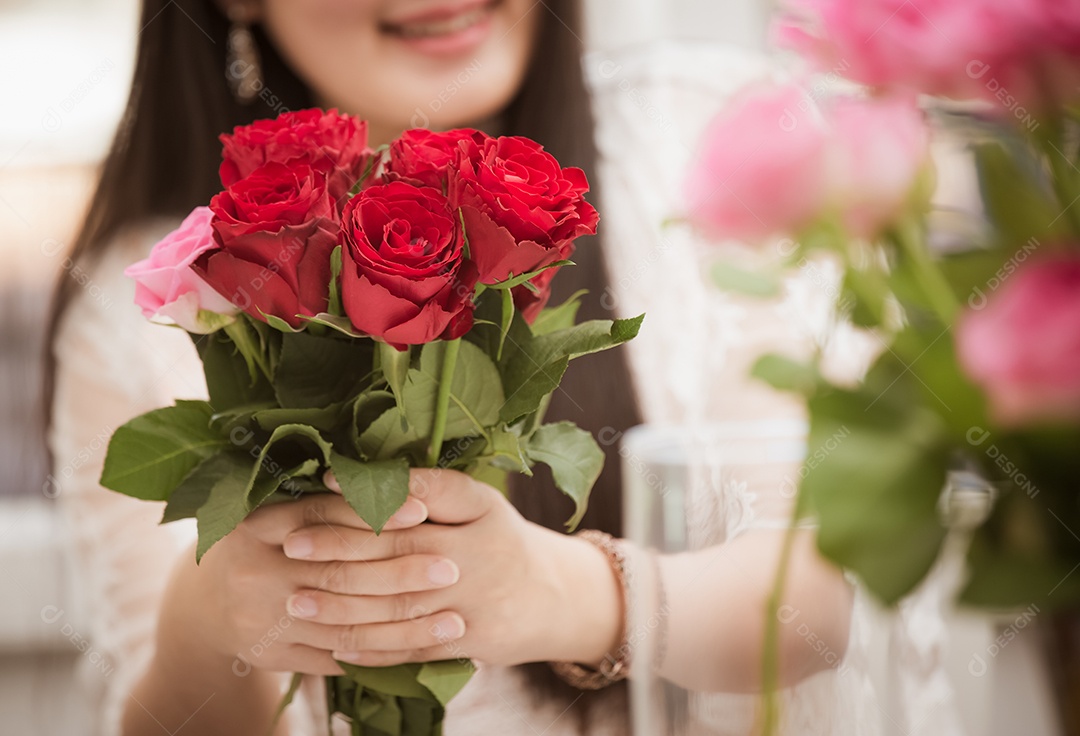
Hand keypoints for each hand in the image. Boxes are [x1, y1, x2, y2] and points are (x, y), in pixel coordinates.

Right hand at [159, 488, 465, 677]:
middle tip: (451, 568)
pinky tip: (424, 652)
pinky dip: (384, 655)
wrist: (212, 602)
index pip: (322, 513)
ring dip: (405, 625)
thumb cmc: (268, 541)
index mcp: (257, 524)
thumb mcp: (282, 509)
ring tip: (454, 621)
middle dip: (401, 572)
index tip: (424, 510)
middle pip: (339, 572)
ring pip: (345, 625)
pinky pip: (339, 658)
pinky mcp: (273, 655)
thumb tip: (402, 478)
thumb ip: (329, 497)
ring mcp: (261, 618)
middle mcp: (253, 571)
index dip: (374, 510)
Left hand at [286, 469, 622, 668]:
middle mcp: (468, 563)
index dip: (356, 505)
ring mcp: (466, 608)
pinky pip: (411, 650)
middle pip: (393, 559)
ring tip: (297, 601)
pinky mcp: (464, 645)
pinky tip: (333, 645)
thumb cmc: (500, 539)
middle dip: (337, 555)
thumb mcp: (480, 502)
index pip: (404, 508)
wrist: (552, 598)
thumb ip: (432, 486)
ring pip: (396, 609)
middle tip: (291, 549)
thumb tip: (370, 477)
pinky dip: (371, 649)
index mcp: (470, 517)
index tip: (317, 494)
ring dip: (342, 607)